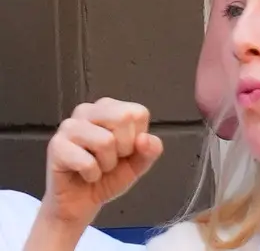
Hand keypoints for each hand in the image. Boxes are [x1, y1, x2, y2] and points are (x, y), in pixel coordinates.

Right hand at [39, 99, 162, 230]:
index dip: (137, 139)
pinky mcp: (55, 146)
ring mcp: (69, 126)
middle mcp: (87, 110)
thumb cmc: (108, 177)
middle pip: (123, 118)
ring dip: (106, 164)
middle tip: (110, 160)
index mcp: (109, 107)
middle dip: (123, 148)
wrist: (80, 204)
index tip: (124, 151)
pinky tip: (84, 175)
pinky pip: (87, 162)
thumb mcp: (138, 163)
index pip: (138, 113)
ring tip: (97, 167)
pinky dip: (92, 175)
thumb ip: (150, 150)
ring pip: (105, 141)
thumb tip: (144, 138)